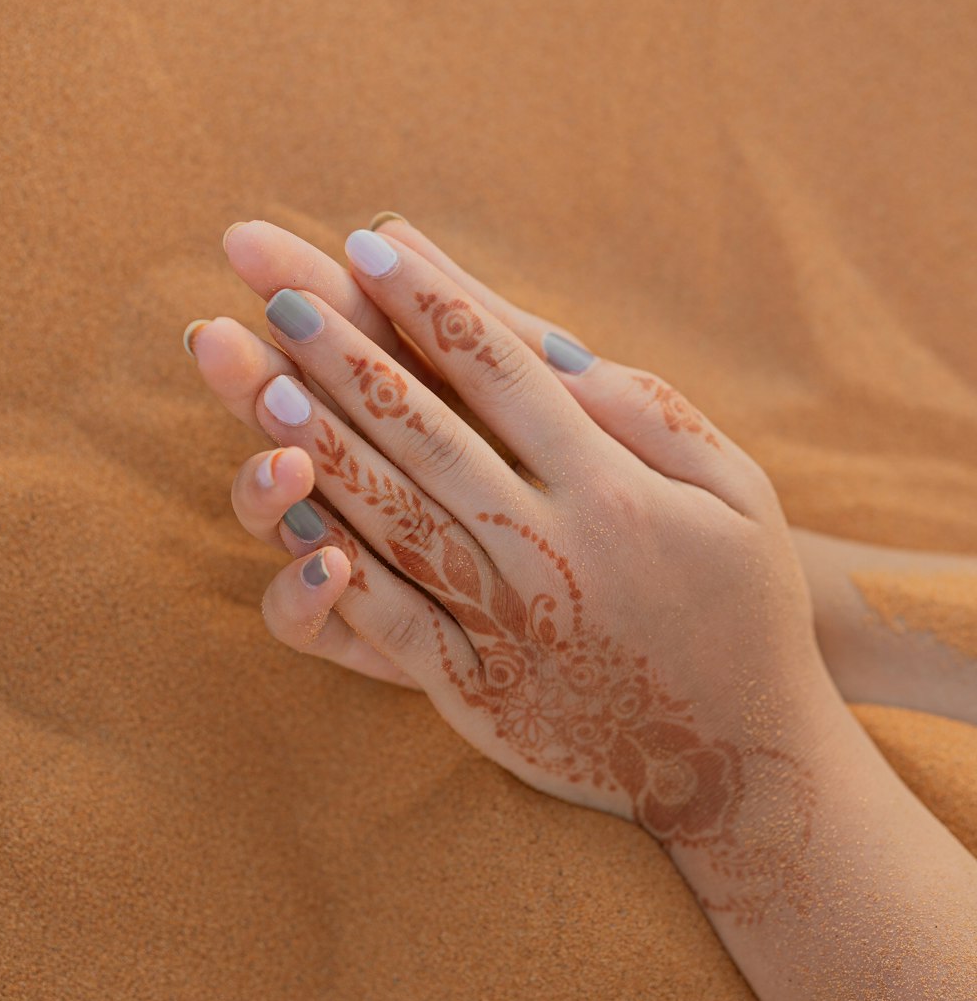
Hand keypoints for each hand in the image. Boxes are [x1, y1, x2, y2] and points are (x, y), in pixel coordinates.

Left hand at [193, 212, 976, 725]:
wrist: (739, 759)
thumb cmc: (740, 603)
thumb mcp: (735, 490)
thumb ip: (645, 414)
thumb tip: (547, 346)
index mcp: (614, 489)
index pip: (502, 372)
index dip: (431, 301)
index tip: (369, 241)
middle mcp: (553, 549)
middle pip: (429, 431)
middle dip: (348, 355)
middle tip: (280, 291)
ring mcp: (508, 623)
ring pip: (396, 517)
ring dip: (322, 444)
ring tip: (261, 379)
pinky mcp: (477, 691)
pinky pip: (392, 625)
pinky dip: (335, 572)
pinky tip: (289, 515)